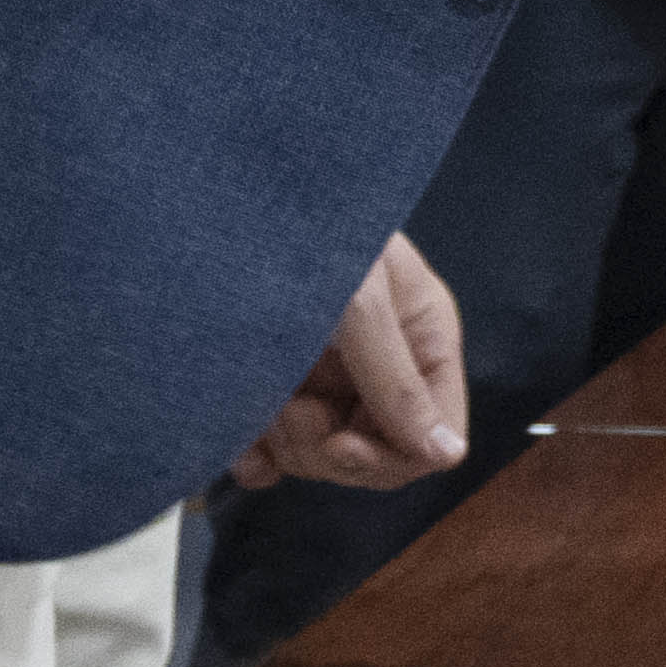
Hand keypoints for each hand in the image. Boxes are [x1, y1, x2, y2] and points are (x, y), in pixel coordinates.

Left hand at [225, 234, 470, 493]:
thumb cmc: (305, 237)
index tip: (340, 443)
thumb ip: (399, 384)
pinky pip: (280, 455)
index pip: (435, 433)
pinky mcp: (279, 390)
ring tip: (265, 400)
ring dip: (292, 447)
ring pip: (327, 459)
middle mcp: (381, 367)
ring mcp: (329, 381)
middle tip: (293, 412)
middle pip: (380, 454)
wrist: (218, 206)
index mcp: (422, 340)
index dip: (391, 454)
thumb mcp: (359, 306)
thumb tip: (448, 455)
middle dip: (332, 449)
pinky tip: (245, 446)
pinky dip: (262, 460)